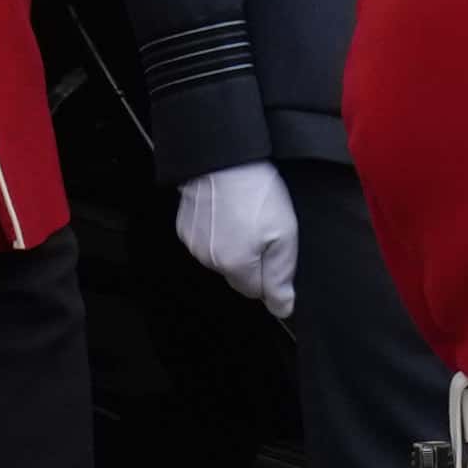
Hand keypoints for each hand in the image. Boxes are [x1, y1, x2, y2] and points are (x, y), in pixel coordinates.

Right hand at [170, 164, 299, 316]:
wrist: (223, 158)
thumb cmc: (256, 192)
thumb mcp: (283, 235)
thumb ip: (281, 277)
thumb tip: (282, 309)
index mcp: (235, 266)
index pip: (255, 291)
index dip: (269, 272)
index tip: (275, 247)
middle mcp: (210, 260)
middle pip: (238, 274)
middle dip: (252, 258)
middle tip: (262, 227)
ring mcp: (193, 243)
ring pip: (221, 257)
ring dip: (234, 244)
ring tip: (244, 214)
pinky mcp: (184, 227)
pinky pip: (206, 240)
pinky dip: (217, 230)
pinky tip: (227, 210)